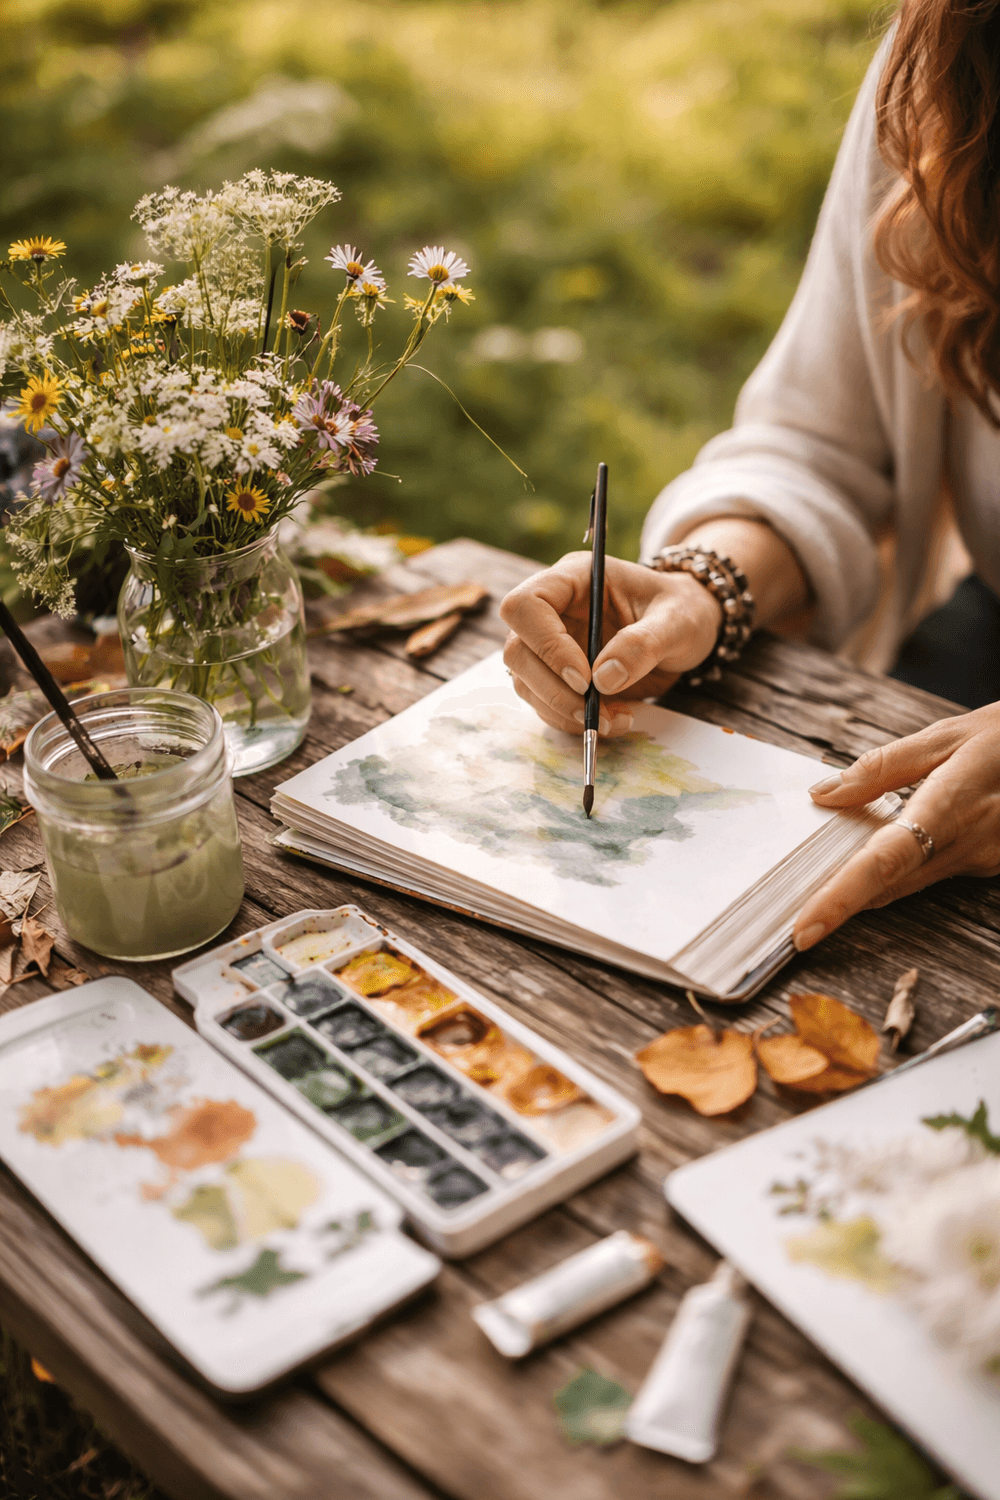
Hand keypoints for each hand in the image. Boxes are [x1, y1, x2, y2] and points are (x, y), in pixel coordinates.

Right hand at [499, 551, 720, 736]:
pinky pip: (547, 704)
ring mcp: (551, 644)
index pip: (526, 605)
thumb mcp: (677, 620)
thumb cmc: (683, 610)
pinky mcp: (558, 676)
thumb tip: (604, 679)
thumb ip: (643, 644)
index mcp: (574, 579)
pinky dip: (574, 721)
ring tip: (615, 720)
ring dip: (564, 712)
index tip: (584, 679)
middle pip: (517, 650)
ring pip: (526, 683)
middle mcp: (554, 610)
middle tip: (594, 713)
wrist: (689, 630)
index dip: (546, 644)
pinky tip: (614, 719)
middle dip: (553, 690)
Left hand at [793, 705, 999, 949]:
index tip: (806, 927)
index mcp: (953, 806)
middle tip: (796, 917)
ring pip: (909, 884)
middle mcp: (971, 845)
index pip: (886, 860)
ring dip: (866, 888)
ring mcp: (984, 860)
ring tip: (820, 890)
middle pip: (892, 885)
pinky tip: (874, 858)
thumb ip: (883, 767)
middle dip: (843, 902)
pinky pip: (931, 874)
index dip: (843, 897)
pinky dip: (898, 871)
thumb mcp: (948, 735)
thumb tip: (824, 793)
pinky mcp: (990, 863)